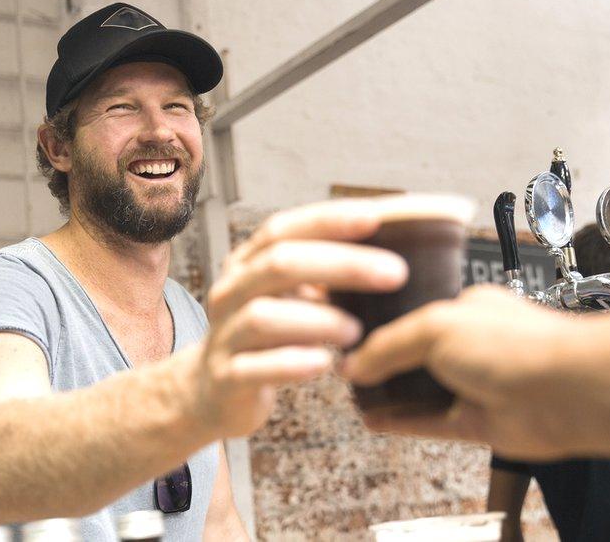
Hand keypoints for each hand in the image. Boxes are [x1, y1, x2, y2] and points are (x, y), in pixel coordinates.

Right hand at [191, 200, 408, 437]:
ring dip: (318, 320)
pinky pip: (255, 368)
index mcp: (248, 263)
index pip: (284, 229)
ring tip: (358, 331)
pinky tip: (324, 363)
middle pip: (280, 264)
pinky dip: (291, 364)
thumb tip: (397, 249)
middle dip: (341, 264)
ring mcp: (225, 335)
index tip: (377, 218)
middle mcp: (231, 291)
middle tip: (395, 274)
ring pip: (264, 317)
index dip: (328, 220)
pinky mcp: (226, 378)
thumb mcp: (289, 297)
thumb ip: (324, 274)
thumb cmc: (269, 337)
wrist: (212, 391)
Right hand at [342, 285, 583, 460]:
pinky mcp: (479, 423)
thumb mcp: (436, 327)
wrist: (564, 392)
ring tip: (355, 396)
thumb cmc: (518, 346)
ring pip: (423, 393)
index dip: (384, 327)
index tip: (352, 338)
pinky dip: (402, 423)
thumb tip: (356, 363)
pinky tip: (375, 422)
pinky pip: (431, 424)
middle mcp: (474, 346)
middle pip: (417, 357)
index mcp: (468, 310)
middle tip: (348, 370)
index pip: (416, 317)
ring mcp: (476, 386)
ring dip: (390, 395)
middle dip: (384, 364)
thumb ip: (390, 345)